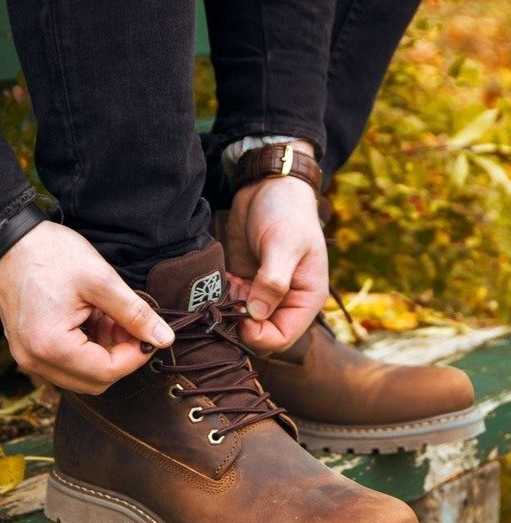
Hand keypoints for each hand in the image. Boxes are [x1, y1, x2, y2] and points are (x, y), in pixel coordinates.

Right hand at [0, 221, 173, 393]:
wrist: (11, 241)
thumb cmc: (51, 254)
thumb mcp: (101, 280)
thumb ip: (135, 313)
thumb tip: (164, 339)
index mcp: (50, 346)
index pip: (107, 372)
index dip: (135, 356)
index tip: (148, 333)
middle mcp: (35, 361)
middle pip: (95, 381)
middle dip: (120, 355)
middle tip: (128, 323)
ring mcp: (28, 357)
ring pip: (83, 376)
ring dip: (104, 352)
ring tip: (109, 316)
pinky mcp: (29, 349)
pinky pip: (67, 364)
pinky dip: (87, 349)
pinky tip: (93, 319)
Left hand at [225, 176, 327, 352]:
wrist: (270, 185)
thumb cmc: (287, 212)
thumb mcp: (283, 245)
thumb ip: (272, 282)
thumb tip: (256, 315)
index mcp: (306, 298)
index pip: (283, 337)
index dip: (259, 336)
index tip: (239, 317)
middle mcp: (286, 301)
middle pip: (261, 334)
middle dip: (240, 325)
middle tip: (222, 305)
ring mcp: (263, 293)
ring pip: (242, 321)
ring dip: (226, 311)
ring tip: (217, 288)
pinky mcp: (245, 282)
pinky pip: (230, 302)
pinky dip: (219, 296)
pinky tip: (216, 278)